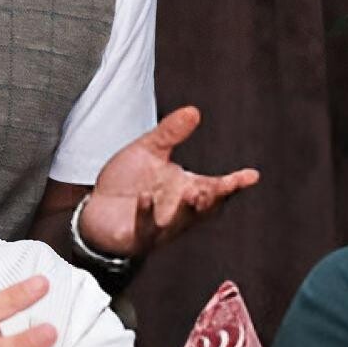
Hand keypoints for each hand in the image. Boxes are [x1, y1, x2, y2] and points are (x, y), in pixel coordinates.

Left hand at [77, 107, 259, 257]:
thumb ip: (170, 134)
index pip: (216, 187)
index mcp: (186, 188)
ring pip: (180, 221)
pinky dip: (146, 214)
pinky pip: (146, 228)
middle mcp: (178, 210)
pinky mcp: (137, 236)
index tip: (251, 175)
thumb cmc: (126, 182)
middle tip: (220, 187)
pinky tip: (144, 198)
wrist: (96, 209)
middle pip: (204, 208)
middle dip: (214, 198)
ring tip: (192, 193)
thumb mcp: (148, 151)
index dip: (234, 183)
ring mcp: (160, 225)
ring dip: (187, 209)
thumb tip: (193, 111)